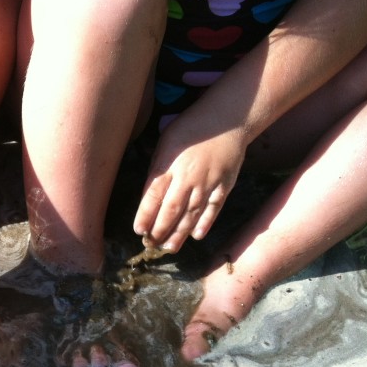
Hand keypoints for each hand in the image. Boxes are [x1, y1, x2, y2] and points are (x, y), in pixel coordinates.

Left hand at [134, 123, 246, 252]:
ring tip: (169, 248)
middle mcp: (188, 177)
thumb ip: (157, 167)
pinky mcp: (225, 185)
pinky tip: (197, 236)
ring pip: (191, 214)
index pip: (153, 196)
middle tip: (150, 244)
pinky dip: (206, 223)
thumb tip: (147, 193)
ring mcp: (208, 183)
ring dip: (179, 233)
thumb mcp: (166, 141)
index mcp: (169, 165)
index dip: (144, 215)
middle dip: (159, 230)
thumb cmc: (191, 127)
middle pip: (171, 210)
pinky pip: (214, 208)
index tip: (138, 230)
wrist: (228, 118)